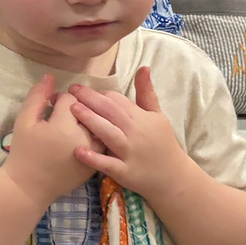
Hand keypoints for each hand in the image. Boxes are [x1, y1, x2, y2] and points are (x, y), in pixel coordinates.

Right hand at [0, 75, 99, 210]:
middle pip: (90, 110)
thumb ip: (37, 97)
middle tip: (64, 114)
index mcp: (65, 124)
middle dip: (79, 107)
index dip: (60, 98)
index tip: (51, 104)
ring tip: (77, 124)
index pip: (72, 99)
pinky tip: (83, 137)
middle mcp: (84, 137)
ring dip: (93, 120)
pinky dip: (97, 136)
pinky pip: (103, 143)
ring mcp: (93, 152)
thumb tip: (50, 76)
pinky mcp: (96, 164)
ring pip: (101, 126)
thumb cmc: (24, 152)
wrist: (30, 187)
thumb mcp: (25, 121)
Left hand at [66, 68, 195, 199]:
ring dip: (91, 120)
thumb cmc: (163, 143)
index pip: (118, 100)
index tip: (84, 90)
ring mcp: (130, 153)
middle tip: (71, 90)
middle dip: (90, 99)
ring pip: (109, 133)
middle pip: (111, 112)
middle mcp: (135, 132)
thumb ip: (146, 93)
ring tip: (72, 110)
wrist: (173, 177)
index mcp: (141, 117)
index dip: (100, 94)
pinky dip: (94, 158)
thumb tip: (143, 67)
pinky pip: (108, 164)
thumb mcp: (158, 116)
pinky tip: (78, 151)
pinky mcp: (125, 172)